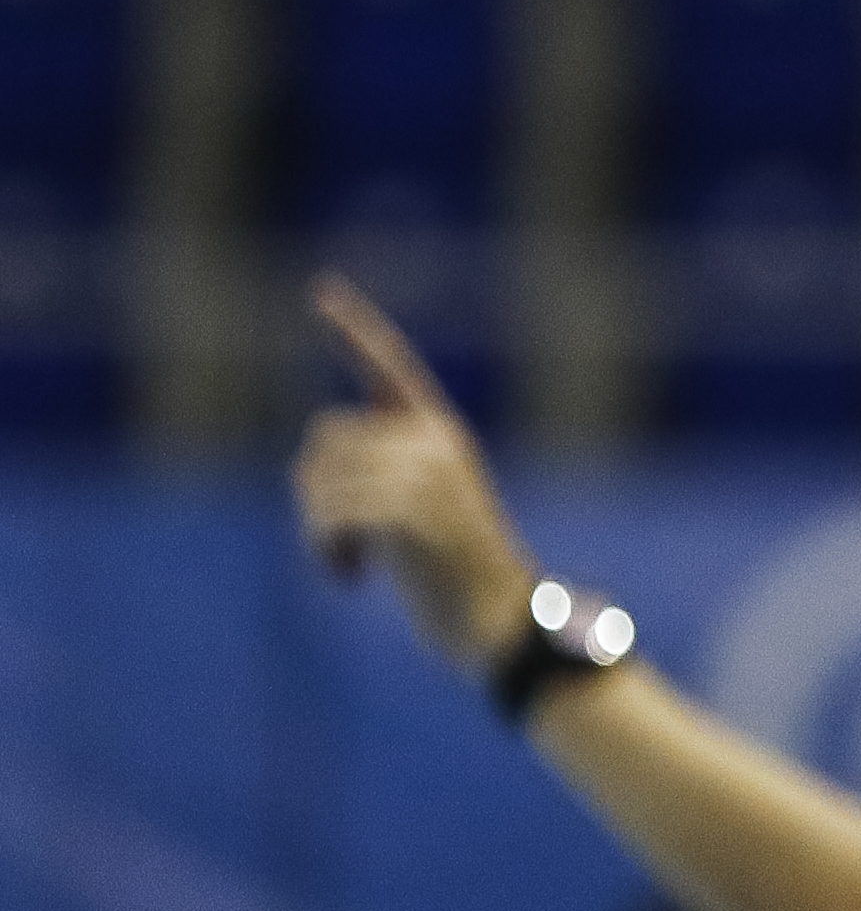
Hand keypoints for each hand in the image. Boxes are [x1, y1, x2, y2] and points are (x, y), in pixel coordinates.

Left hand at [292, 273, 540, 676]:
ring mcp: (422, 473)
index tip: (321, 291)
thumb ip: (385, 474)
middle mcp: (433, 441)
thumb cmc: (457, 574)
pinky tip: (352, 579)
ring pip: (317, 479)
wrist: (499, 618)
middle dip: (314, 493)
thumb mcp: (427, 509)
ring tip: (348, 564)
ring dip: (316, 531)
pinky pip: (328, 515)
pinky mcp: (406, 511)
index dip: (353, 330)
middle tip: (338, 544)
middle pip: (324, 439)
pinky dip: (326, 552)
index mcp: (441, 433)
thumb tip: (312, 471)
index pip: (388, 367)